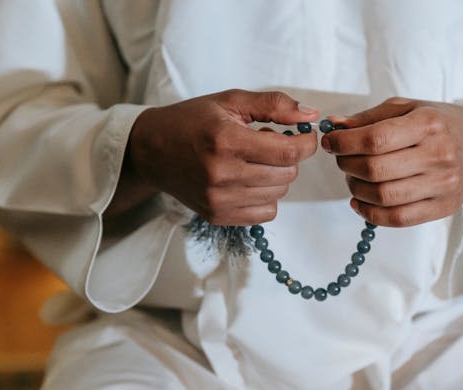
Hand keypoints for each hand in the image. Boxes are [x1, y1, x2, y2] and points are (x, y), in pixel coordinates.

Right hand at [117, 90, 318, 224]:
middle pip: (287, 174)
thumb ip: (274, 105)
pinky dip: (266, 197)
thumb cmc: (192, 121)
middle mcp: (222, 174)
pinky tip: (249, 180)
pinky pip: (265, 213)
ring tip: (253, 160)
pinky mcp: (217, 215)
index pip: (288, 153)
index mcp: (226, 141)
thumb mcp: (231, 101)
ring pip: (278, 194)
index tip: (305, 136)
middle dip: (288, 157)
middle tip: (268, 144)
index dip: (306, 144)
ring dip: (276, 176)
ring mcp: (219, 199)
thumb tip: (311, 115)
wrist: (151, 150)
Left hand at [321, 97, 462, 226]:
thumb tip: (334, 127)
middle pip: (375, 170)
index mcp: (428, 124)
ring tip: (353, 178)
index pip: (375, 139)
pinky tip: (360, 202)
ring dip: (356, 190)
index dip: (344, 143)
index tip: (330, 142)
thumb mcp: (409, 109)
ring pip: (383, 197)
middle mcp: (439, 155)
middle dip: (347, 165)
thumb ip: (370, 118)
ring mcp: (443, 185)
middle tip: (342, 159)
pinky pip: (398, 219)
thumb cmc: (441, 124)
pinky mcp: (443, 208)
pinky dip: (370, 214)